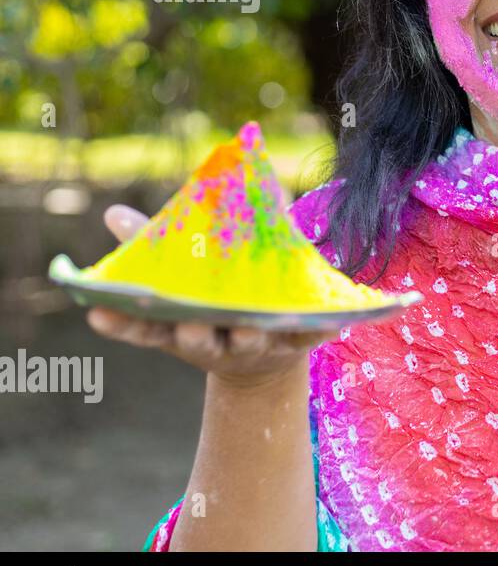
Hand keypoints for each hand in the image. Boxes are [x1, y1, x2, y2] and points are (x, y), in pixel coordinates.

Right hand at [85, 204, 334, 387]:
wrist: (267, 351)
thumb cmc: (216, 301)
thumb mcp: (183, 278)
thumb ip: (155, 246)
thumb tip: (113, 214)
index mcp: (178, 325)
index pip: (143, 328)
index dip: (121, 324)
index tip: (98, 312)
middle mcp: (212, 339)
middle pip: (196, 338)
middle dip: (193, 332)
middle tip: (190, 321)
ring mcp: (252, 343)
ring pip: (246, 340)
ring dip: (247, 334)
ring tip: (249, 325)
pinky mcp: (292, 343)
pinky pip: (304, 338)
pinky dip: (313, 331)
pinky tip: (330, 322)